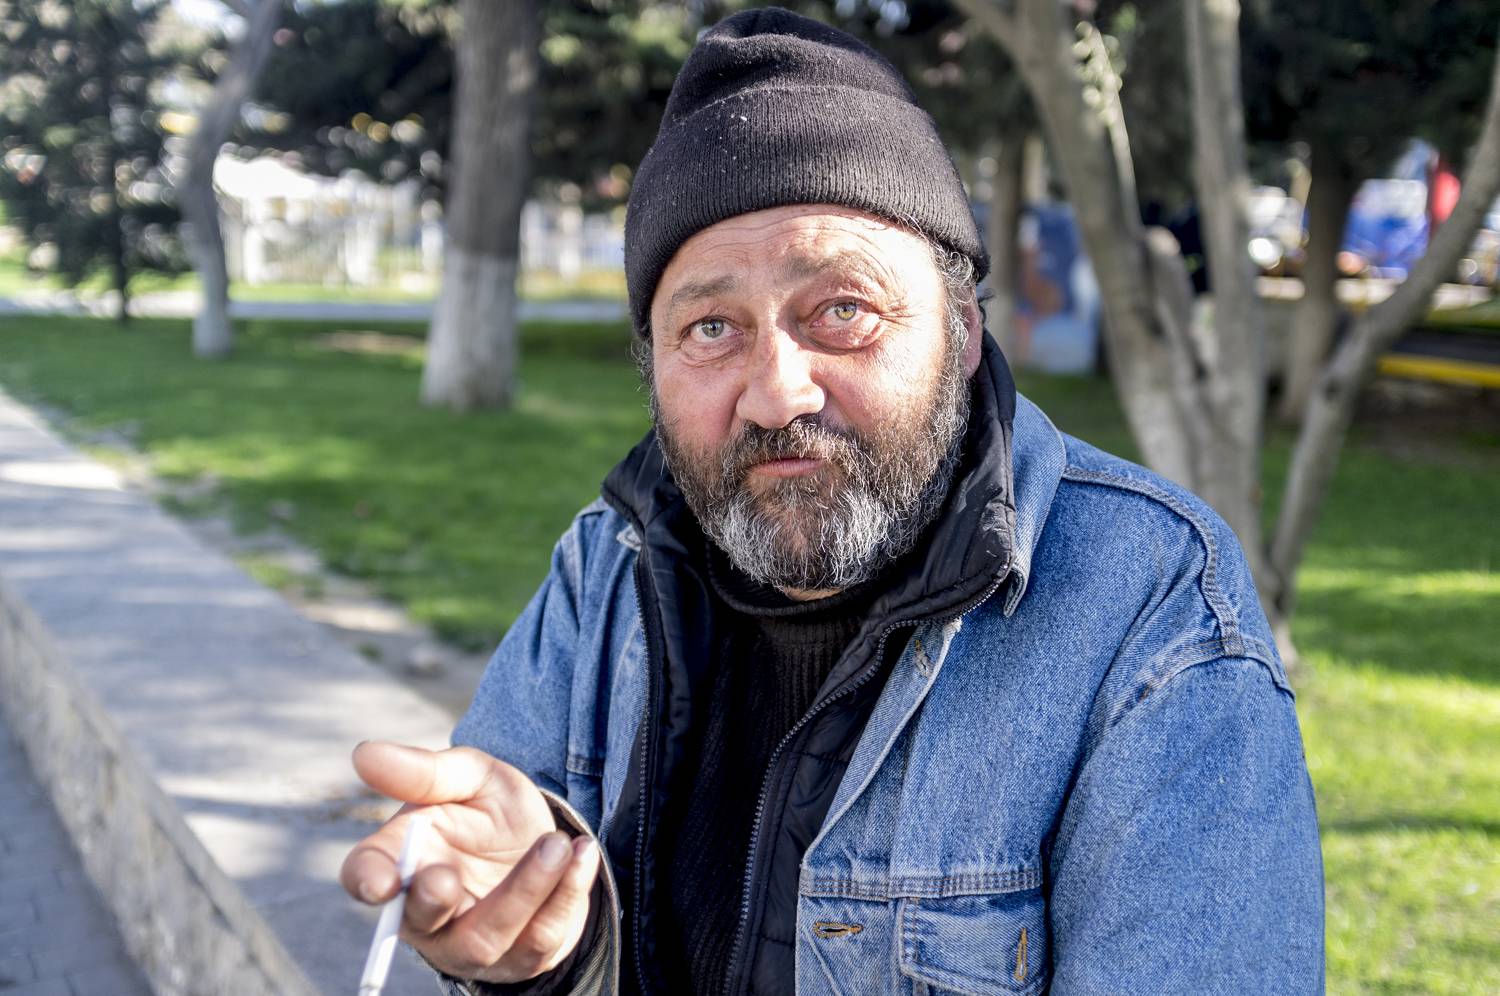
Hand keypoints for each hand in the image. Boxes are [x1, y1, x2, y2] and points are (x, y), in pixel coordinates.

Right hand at [341, 742, 601, 983]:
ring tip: (556, 844)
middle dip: (432, 899)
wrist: (549, 840)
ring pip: (487, 936)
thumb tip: (364, 754)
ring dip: (524, 889)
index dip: (367, 879)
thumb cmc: (492, 811)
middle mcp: (428, 914)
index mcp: (401, 861)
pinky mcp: (522, 957)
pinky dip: (565, 895)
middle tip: (447, 876)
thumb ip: (425, 772)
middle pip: (421, 921)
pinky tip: (582, 854)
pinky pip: (541, 938)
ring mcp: (472, 944)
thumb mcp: (469, 777)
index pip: (366, 875)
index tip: (379, 882)